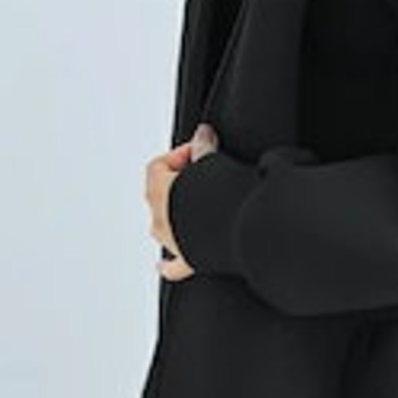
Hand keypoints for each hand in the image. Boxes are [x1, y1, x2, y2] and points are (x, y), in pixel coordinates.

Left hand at [146, 123, 218, 280]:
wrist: (240, 233)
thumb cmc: (221, 201)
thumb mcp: (211, 163)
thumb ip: (203, 147)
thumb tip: (202, 134)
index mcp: (160, 192)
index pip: (157, 166)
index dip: (178, 155)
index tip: (200, 149)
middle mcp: (160, 218)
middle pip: (158, 194)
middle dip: (178, 183)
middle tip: (203, 173)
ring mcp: (172, 241)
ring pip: (163, 225)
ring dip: (174, 215)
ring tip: (196, 206)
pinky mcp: (189, 259)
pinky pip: (173, 263)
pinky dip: (169, 262)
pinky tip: (164, 264)